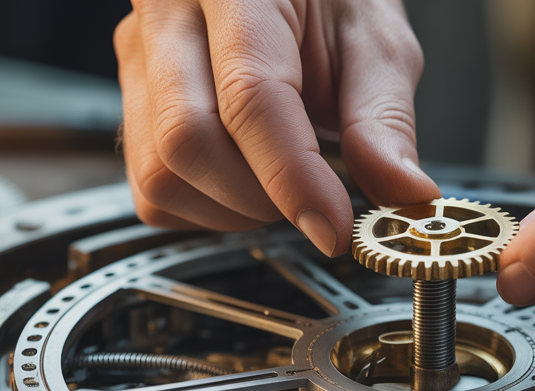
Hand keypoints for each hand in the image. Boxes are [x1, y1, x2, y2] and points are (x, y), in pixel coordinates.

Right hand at [114, 0, 439, 255]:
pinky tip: (246, 179)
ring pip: (159, 172)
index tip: (333, 226)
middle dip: (260, 198)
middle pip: (186, 138)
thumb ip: (384, 119)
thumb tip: (402, 193)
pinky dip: (205, 208)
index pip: (249, 95)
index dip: (292, 176)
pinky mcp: (131, 101)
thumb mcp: (375, 40)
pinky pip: (150, 186)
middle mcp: (169, 13)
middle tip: (315, 201)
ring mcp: (140, 58)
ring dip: (231, 209)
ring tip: (282, 182)